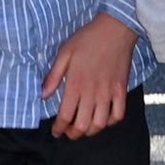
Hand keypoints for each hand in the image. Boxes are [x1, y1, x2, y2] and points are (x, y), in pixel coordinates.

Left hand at [43, 13, 137, 138]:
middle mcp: (92, 93)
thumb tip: (43, 95)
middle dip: (73, 134)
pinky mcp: (121, 91)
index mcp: (76, 84)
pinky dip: (110, 122)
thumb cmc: (88, 39)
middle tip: (68, 133)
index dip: (59, 128)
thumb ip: (53, 76)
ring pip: (100, 124)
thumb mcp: (65, 53)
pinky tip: (104, 119)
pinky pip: (118, 115)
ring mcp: (109, 93)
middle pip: (82, 125)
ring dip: (90, 132)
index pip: (65, 116)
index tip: (55, 131)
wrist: (115, 29)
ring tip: (84, 129)